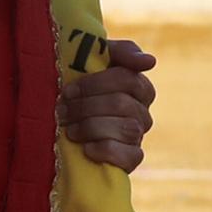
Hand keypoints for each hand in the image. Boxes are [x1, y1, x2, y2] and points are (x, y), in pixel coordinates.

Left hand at [57, 39, 157, 171]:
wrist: (67, 127)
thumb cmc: (81, 88)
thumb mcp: (96, 61)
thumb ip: (123, 52)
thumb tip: (150, 61)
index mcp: (138, 85)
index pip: (127, 78)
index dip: (95, 84)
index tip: (69, 90)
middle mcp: (143, 111)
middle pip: (122, 104)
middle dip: (86, 107)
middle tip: (61, 111)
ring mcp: (139, 136)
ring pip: (125, 128)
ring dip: (90, 127)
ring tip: (69, 129)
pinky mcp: (132, 159)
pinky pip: (129, 156)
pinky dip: (105, 150)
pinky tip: (86, 148)